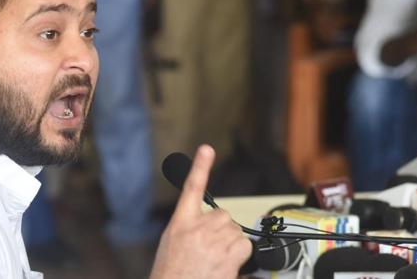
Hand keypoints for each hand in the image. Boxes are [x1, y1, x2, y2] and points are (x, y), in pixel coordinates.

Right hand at [150, 145, 251, 278]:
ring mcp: (214, 243)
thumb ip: (189, 228)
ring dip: (231, 244)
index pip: (191, 189)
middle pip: (223, 214)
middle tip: (211, 248)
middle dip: (222, 230)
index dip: (200, 167)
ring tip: (216, 260)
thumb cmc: (171, 273)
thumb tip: (205, 223)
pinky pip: (244, 245)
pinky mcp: (228, 258)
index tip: (207, 150)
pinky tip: (226, 265)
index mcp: (180, 224)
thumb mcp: (171, 244)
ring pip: (235, 231)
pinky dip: (240, 255)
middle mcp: (197, 230)